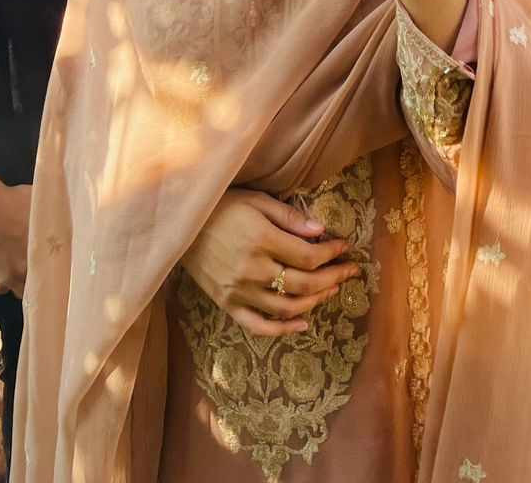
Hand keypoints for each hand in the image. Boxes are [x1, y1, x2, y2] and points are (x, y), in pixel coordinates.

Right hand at [181, 190, 360, 338]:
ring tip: (332, 290)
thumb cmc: (221, 207)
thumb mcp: (257, 200)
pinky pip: (259, 326)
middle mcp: (252, 270)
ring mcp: (239, 292)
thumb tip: (321, 230)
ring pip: (287, 308)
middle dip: (333, 278)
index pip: (308, 256)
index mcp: (261, 240)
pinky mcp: (228, 305)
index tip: (345, 247)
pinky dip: (283, 329)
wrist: (181, 226)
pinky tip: (303, 323)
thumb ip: (289, 217)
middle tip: (349, 271)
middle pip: (304, 284)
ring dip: (315, 301)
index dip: (332, 253)